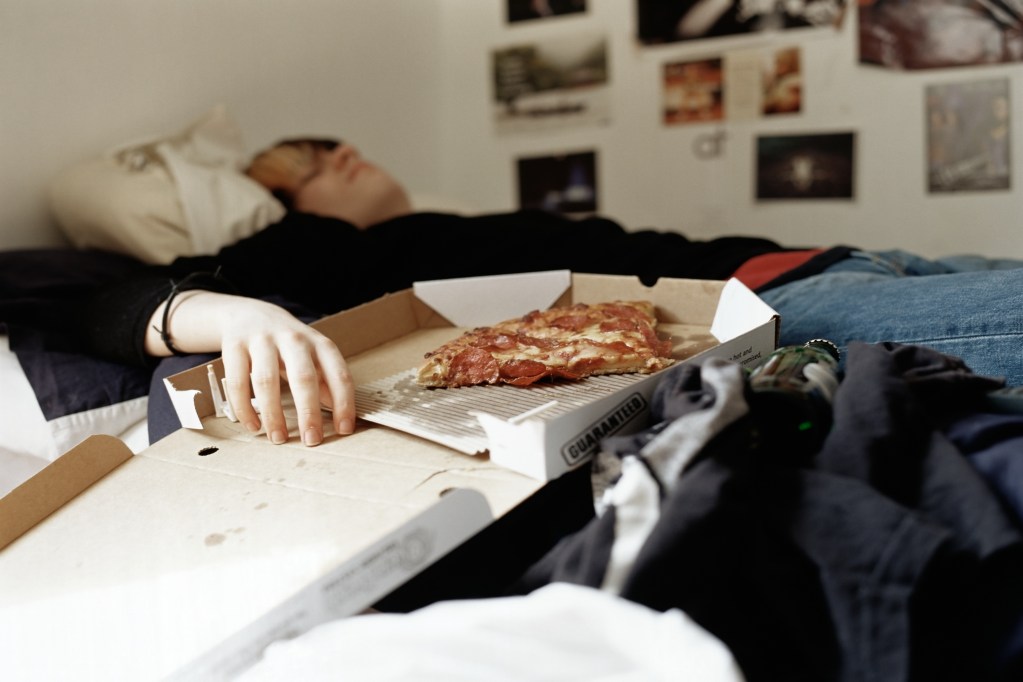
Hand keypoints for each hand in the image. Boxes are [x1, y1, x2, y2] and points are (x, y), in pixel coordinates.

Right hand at [147, 291, 354, 444]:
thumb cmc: (287, 344)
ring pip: (266, 381)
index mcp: (319, 344)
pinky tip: (253, 425)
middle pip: (303, 377)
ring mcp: (262, 340)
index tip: (344, 429)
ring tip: (278, 438)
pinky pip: (238, 381)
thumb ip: (326, 383)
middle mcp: (293, 339)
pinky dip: (244, 407)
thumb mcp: (313, 357)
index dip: (344, 403)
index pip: (338, 374)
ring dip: (273, 414)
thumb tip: (341, 415)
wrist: (249, 314)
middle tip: (312, 440)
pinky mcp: (235, 346)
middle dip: (309, 412)